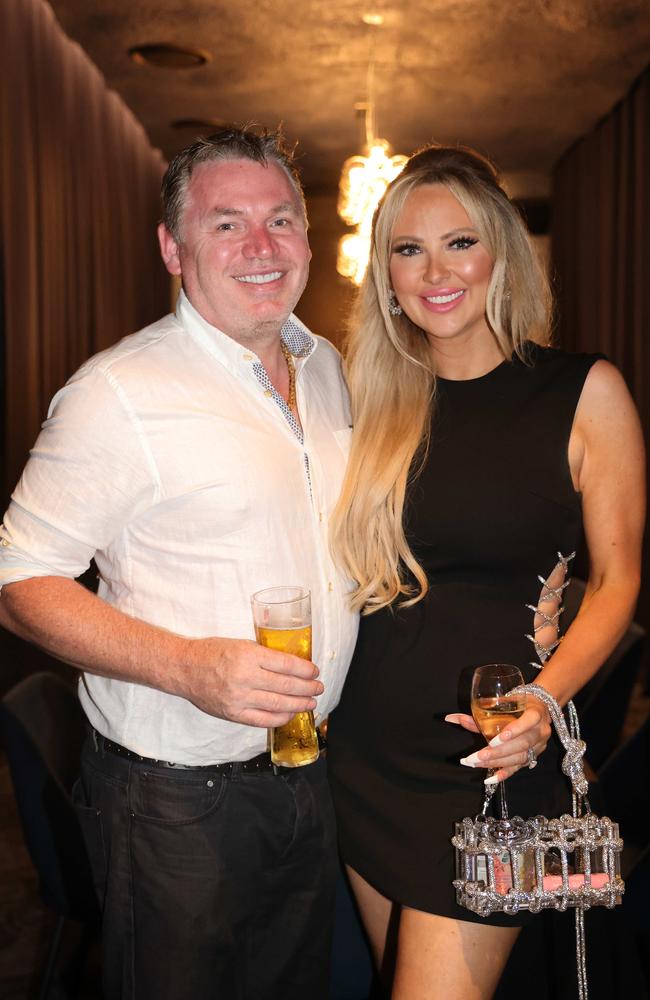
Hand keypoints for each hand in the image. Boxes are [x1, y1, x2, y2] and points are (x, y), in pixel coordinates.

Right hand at [181, 636, 322, 726]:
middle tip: (318, 687)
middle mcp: (245, 677)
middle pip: (286, 685)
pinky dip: (280, 718)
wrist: (184, 669)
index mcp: (248, 655)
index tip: (314, 671)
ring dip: (299, 704)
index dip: (305, 670)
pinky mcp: (233, 714)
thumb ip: (264, 656)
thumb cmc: (212, 652)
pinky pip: (263, 720)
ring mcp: (239, 698)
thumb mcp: (241, 644)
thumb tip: (291, 666)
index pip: (286, 664)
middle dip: (307, 688)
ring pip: (278, 705)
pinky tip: (291, 714)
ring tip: (310, 702)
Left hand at [445, 695, 551, 780]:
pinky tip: (490, 779)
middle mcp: (540, 731)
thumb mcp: (502, 704)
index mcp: (535, 713)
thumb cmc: (517, 704)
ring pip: (519, 757)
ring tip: (476, 763)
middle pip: (521, 744)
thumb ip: (478, 714)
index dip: (513, 731)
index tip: (494, 739)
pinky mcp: (533, 757)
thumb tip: (449, 718)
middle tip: (475, 757)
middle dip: (497, 752)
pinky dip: (504, 774)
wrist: (539, 709)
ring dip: (496, 762)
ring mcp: (539, 746)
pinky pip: (519, 768)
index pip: (527, 722)